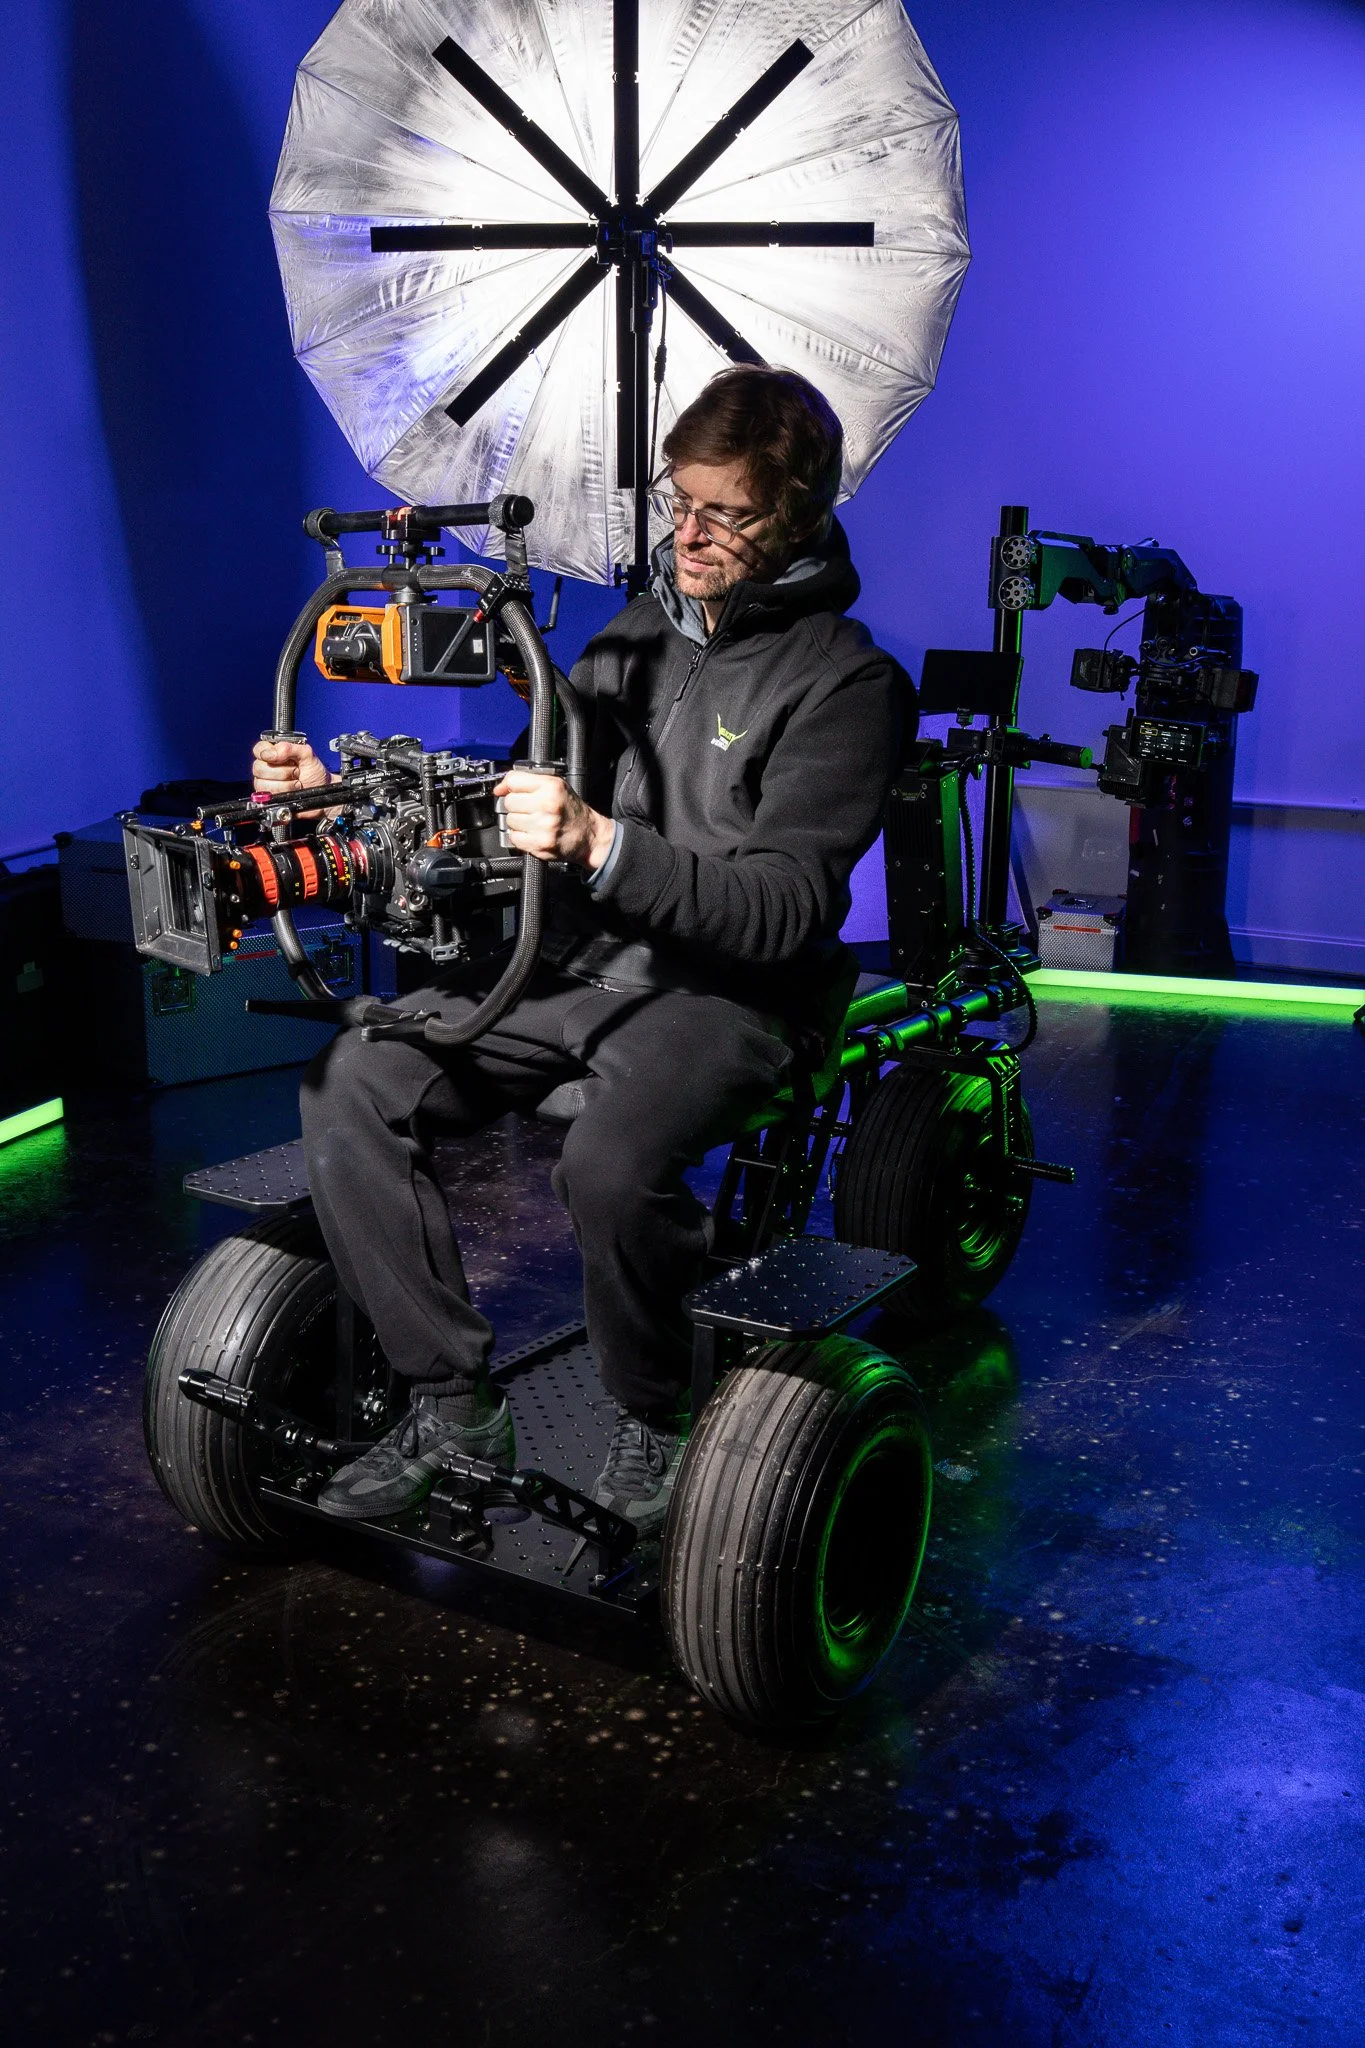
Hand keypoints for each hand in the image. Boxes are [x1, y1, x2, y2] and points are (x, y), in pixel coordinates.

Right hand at [252, 737, 332, 796]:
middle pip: (259, 768)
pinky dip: (284, 792)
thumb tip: (272, 752)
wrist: (323, 791)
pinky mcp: (269, 797)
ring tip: (296, 781)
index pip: (259, 749)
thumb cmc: (315, 772)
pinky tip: (293, 790)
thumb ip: (290, 748)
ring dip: (285, 784)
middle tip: (296, 771)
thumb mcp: (307, 754)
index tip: (281, 758)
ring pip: (263, 783)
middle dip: (283, 771)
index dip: (268, 754)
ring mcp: (265, 783)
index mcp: (273, 753)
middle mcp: (266, 767)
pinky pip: (269, 795)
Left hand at [494, 770, 614, 869]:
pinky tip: (533, 833)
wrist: (589, 836)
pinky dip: (520, 837)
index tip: (509, 791)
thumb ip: (529, 781)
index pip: (513, 781)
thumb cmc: (571, 810)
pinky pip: (514, 837)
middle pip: (509, 802)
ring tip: (534, 822)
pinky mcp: (539, 844)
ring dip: (518, 822)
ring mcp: (542, 826)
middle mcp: (547, 805)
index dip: (508, 786)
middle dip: (516, 806)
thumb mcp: (556, 786)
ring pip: (510, 820)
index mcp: (551, 787)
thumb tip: (500, 788)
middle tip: (529, 809)